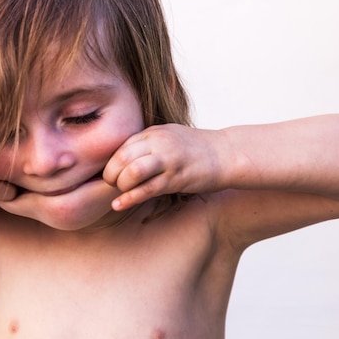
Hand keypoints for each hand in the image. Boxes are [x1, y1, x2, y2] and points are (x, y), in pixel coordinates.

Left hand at [103, 124, 225, 210]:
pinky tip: (118, 205)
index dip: (110, 162)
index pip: (120, 146)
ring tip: (121, 191)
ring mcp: (168, 161)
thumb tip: (123, 156)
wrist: (227, 153)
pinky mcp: (177, 179)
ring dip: (121, 185)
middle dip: (111, 174)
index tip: (110, 174)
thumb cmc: (196, 148)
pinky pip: (147, 190)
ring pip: (132, 172)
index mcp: (153, 133)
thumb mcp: (168, 136)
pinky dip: (129, 199)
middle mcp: (158, 144)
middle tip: (112, 184)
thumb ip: (147, 144)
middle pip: (121, 158)